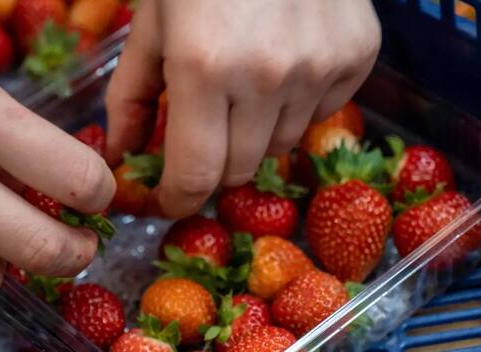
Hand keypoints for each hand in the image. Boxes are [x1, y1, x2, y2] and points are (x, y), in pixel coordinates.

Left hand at [105, 0, 380, 216]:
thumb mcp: (150, 22)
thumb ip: (131, 96)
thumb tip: (121, 156)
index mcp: (202, 67)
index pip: (196, 176)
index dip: (178, 199)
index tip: (171, 200)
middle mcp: (268, 76)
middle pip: (240, 171)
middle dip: (214, 162)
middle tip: (204, 130)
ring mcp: (320, 66)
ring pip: (281, 146)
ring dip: (255, 132)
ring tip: (245, 80)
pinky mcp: (359, 55)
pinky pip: (321, 113)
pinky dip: (297, 103)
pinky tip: (285, 60)